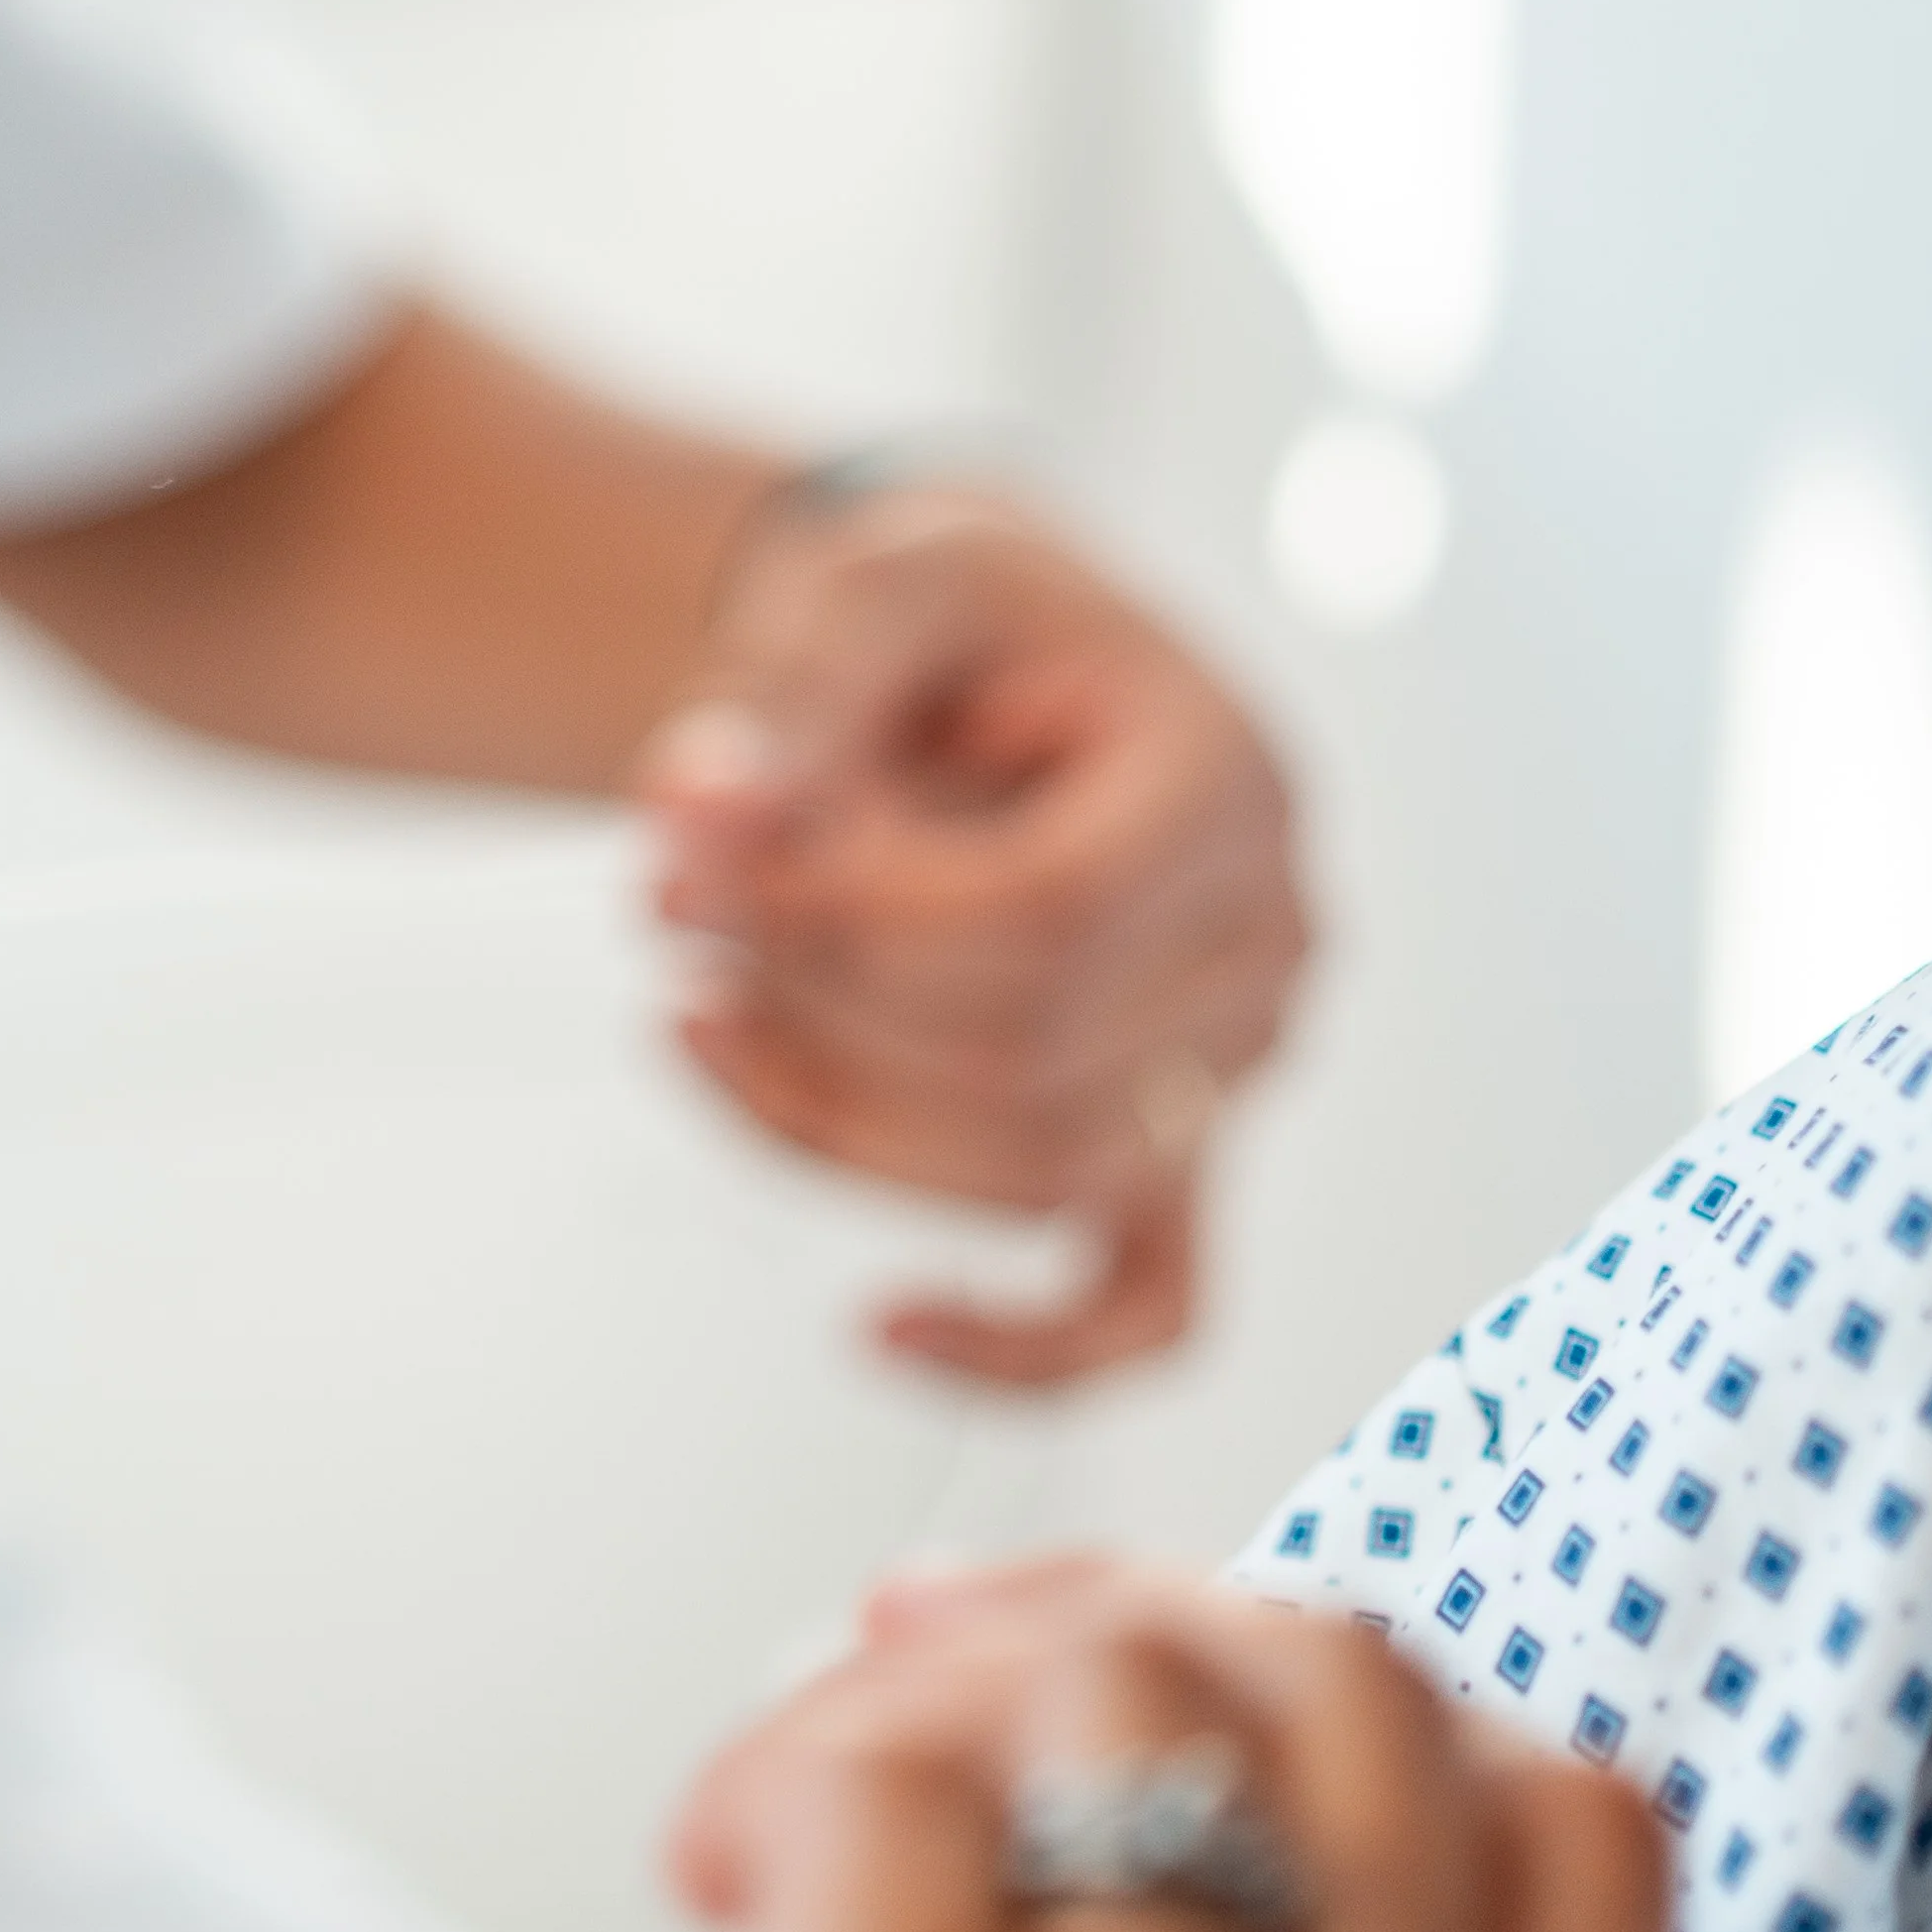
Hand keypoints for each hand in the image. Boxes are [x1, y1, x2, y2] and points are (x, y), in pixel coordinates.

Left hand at [537, 1558, 1668, 1931]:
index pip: (1578, 1835)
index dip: (1375, 1724)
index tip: (1192, 1756)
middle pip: (1355, 1695)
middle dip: (1156, 1631)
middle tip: (958, 1706)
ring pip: (1122, 1694)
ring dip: (944, 1678)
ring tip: (792, 1797)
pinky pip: (891, 1788)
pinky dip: (787, 1760)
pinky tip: (705, 1866)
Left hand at [643, 485, 1311, 1381]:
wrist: (992, 664)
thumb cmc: (956, 625)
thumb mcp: (875, 582)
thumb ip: (791, 688)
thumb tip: (697, 808)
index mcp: (1231, 784)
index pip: (1048, 913)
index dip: (846, 914)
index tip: (687, 860)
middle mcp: (1267, 943)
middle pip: (1029, 1055)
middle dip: (810, 1001)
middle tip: (664, 908)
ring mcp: (1234, 1068)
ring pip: (1035, 1175)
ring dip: (829, 1116)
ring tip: (695, 1007)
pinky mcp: (1180, 1154)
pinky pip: (1142, 1305)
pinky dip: (1020, 1349)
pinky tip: (879, 1326)